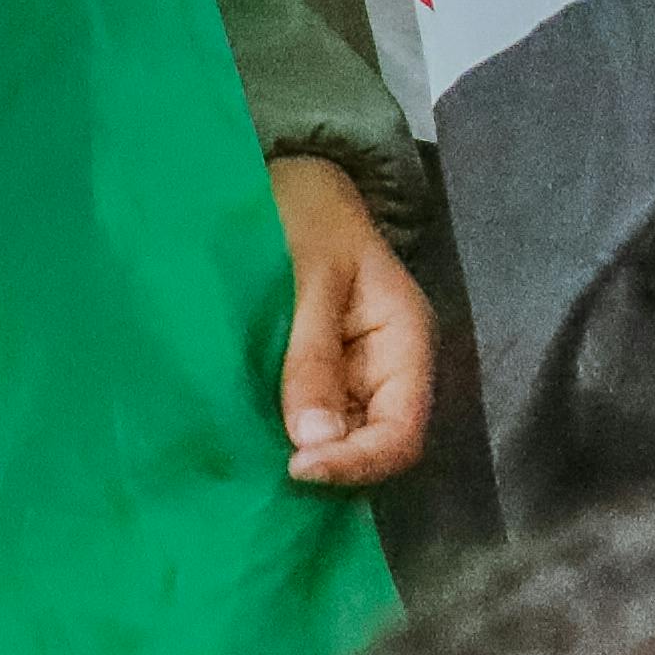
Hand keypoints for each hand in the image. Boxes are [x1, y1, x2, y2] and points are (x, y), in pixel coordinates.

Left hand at [267, 153, 435, 488]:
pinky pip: (308, 421)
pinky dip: (283, 436)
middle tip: (265, 474)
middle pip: (372, 445)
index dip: (358, 460)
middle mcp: (385, 370)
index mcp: (404, 340)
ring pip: (338, 440)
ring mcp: (350, 376)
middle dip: (327, 465)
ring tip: (251, 466)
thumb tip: (315, 440)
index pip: (401, 430)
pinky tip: (249, 445)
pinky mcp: (316, 377)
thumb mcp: (310, 276)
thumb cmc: (305, 213)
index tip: (297, 466)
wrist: (285, 181)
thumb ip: (312, 355)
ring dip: (301, 455)